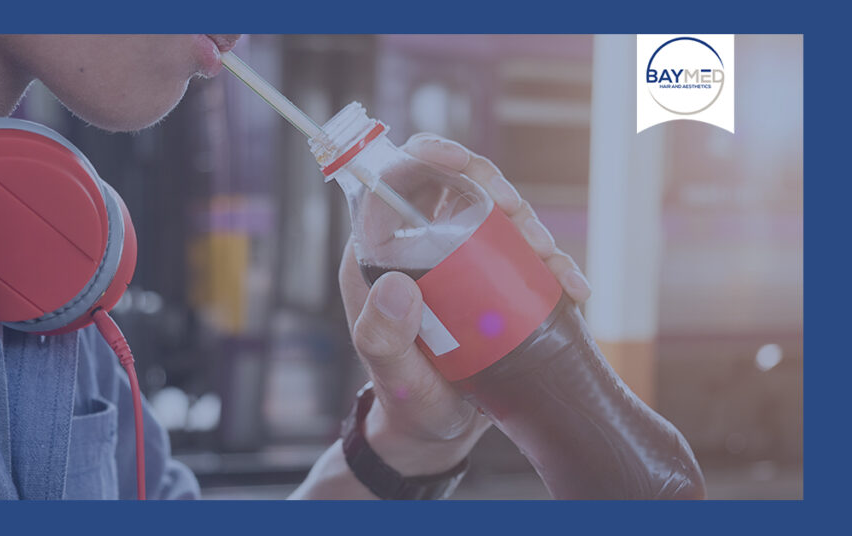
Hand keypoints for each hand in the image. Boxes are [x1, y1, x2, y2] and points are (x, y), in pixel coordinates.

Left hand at [339, 132, 592, 474]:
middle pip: (459, 188)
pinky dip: (555, 267)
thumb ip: (382, 338)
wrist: (440, 430)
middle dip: (495, 190)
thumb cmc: (407, 402)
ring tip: (551, 265)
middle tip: (518, 218)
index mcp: (382, 251)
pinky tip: (575, 291)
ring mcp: (462, 263)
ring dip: (531, 228)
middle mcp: (422, 247)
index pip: (398, 181)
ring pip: (499, 217)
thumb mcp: (393, 376)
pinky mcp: (496, 282)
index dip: (427, 156)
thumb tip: (396, 285)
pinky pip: (528, 258)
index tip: (457, 159)